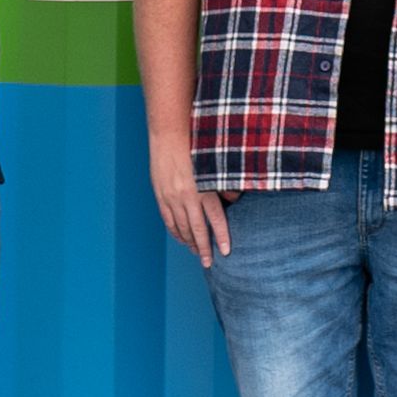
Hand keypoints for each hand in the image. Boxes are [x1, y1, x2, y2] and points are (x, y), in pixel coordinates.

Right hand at [148, 147, 230, 263]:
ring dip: (189, 242)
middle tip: (207, 263)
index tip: (225, 251)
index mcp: (203, 189)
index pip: (215, 220)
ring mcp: (171, 198)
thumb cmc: (195, 145)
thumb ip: (224, 183)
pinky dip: (175, 231)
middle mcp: (186, 196)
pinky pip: (168, 220)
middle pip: (196, 229)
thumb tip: (235, 197)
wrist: (169, 134)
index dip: (220, 237)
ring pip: (180, 227)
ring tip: (196, 252)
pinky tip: (181, 238)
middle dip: (203, 248)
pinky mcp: (161, 195)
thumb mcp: (214, 163)